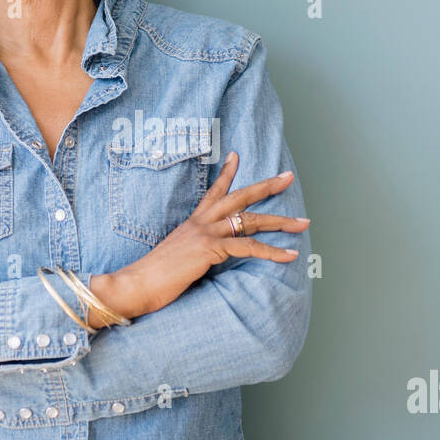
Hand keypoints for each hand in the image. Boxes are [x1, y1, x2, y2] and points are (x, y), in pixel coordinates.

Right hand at [89, 150, 308, 321]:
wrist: (135, 284)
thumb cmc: (152, 278)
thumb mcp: (177, 259)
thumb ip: (193, 253)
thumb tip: (202, 259)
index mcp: (191, 223)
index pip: (213, 192)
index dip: (226, 173)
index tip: (236, 155)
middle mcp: (200, 223)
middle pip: (239, 197)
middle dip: (266, 186)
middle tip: (287, 176)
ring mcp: (205, 233)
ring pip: (250, 220)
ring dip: (281, 221)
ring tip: (304, 223)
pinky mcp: (210, 248)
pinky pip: (249, 247)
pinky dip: (273, 251)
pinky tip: (290, 255)